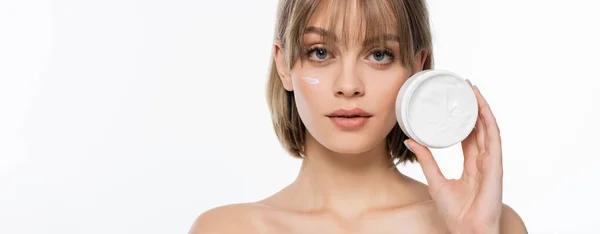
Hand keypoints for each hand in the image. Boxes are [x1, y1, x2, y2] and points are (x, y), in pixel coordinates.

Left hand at [404, 82, 502, 233]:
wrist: (466, 230)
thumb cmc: (455, 212)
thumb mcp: (434, 180)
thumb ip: (426, 159)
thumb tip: (410, 140)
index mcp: (472, 163)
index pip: (469, 134)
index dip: (464, 116)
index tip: (456, 100)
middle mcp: (483, 159)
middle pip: (479, 126)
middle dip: (473, 105)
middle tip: (463, 86)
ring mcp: (491, 161)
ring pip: (488, 128)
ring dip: (482, 107)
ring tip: (472, 89)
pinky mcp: (496, 165)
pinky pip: (494, 139)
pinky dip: (488, 121)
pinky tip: (482, 108)